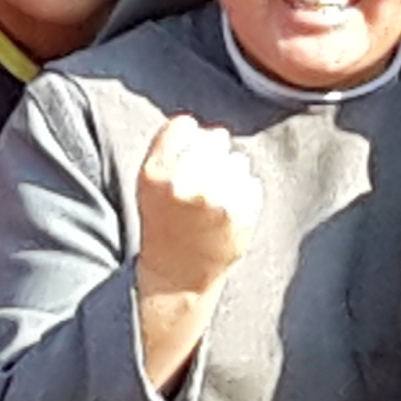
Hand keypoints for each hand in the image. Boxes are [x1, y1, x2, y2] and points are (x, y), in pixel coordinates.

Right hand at [132, 116, 258, 294]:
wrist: (179, 274)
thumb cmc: (164, 222)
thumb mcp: (148, 184)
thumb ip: (167, 148)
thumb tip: (201, 126)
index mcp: (155, 174)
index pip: (185, 126)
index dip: (190, 136)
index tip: (188, 153)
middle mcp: (184, 184)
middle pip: (215, 138)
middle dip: (214, 152)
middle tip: (204, 180)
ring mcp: (215, 199)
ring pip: (238, 160)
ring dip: (231, 173)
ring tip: (214, 201)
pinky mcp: (240, 214)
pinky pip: (251, 183)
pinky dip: (244, 194)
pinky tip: (227, 213)